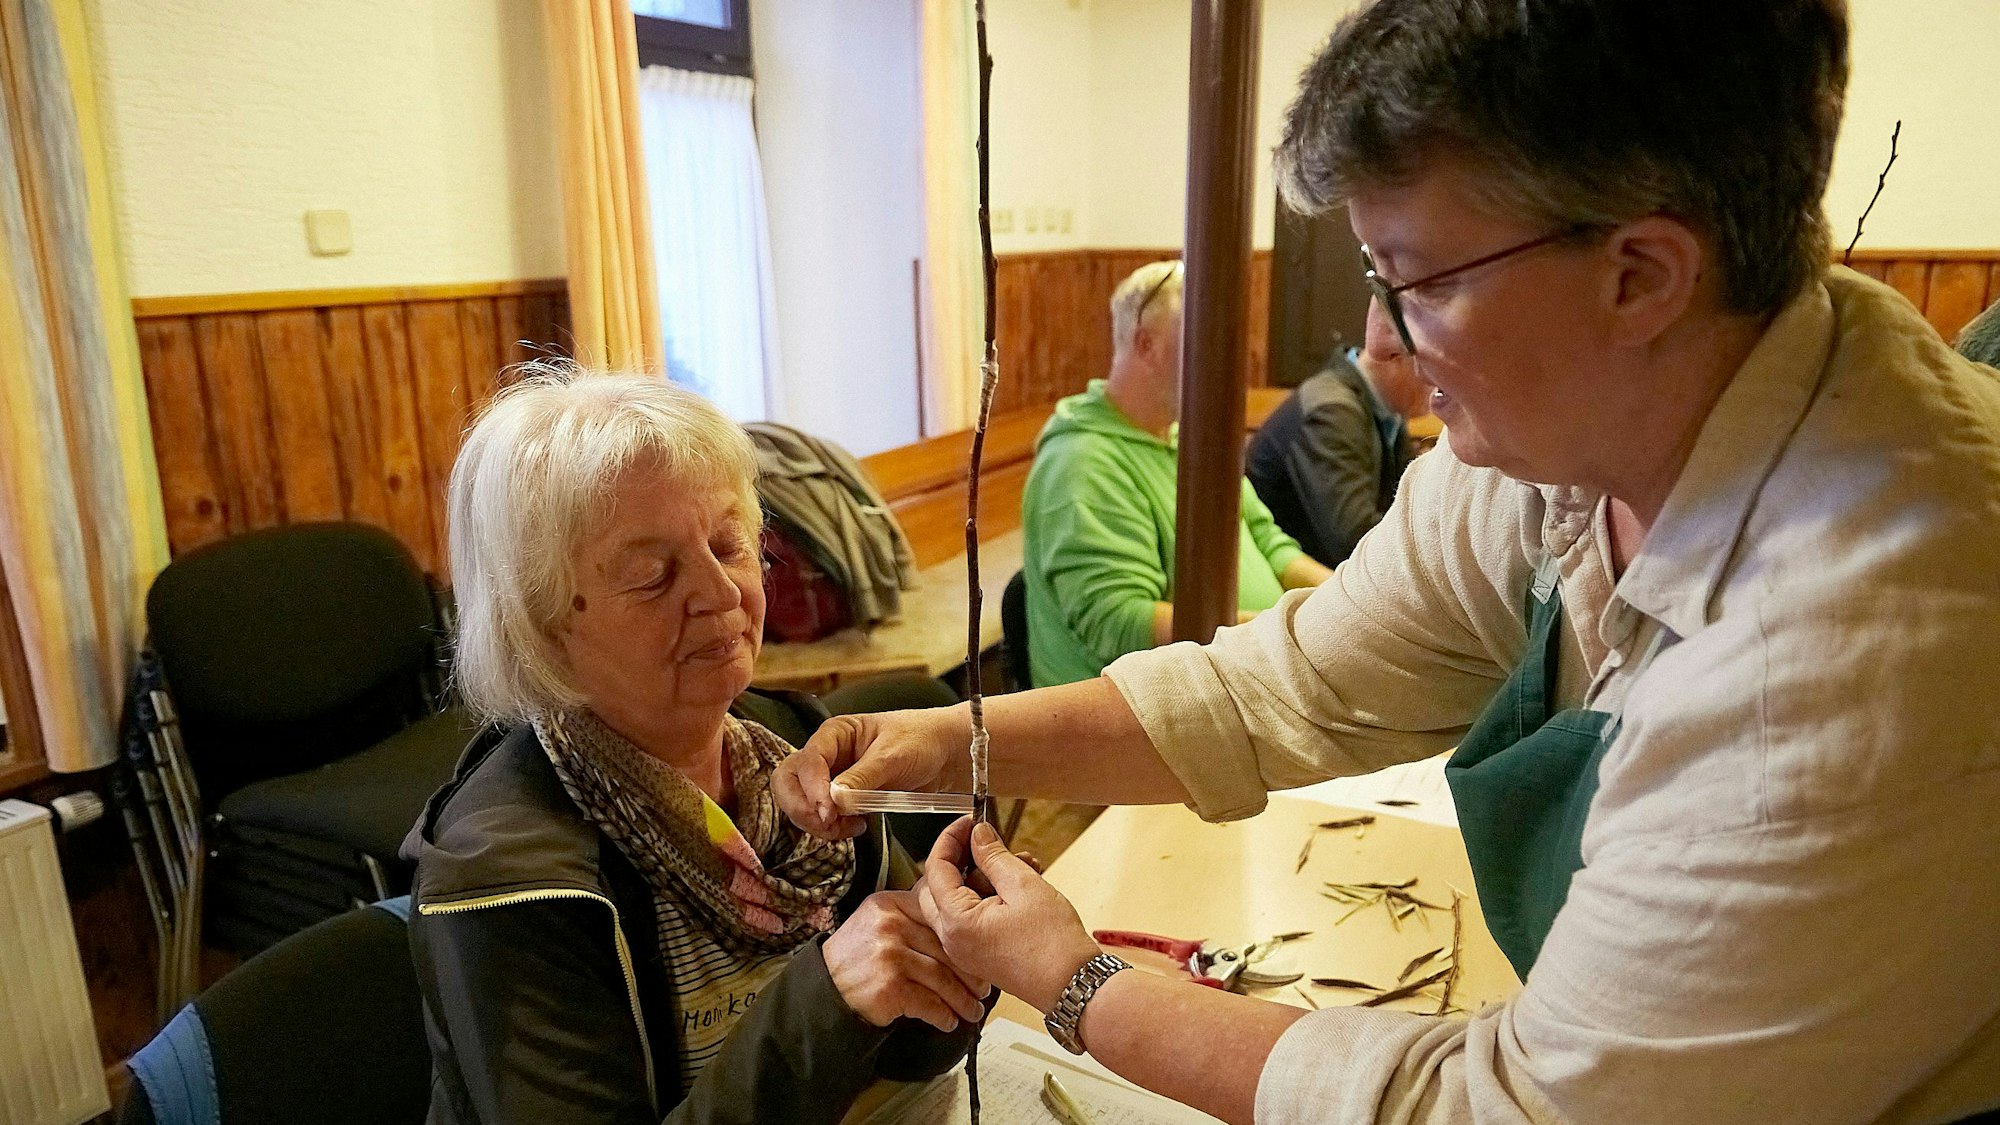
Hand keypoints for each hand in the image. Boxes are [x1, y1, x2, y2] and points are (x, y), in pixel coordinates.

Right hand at [775, 708, 968, 838]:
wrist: (947, 754)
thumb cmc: (923, 741)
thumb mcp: (894, 757)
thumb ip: (862, 778)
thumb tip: (832, 799)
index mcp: (835, 733)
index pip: (806, 761)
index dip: (811, 789)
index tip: (829, 812)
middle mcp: (827, 754)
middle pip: (788, 781)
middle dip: (802, 807)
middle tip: (828, 824)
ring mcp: (832, 777)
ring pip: (800, 802)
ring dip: (816, 822)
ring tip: (847, 827)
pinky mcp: (842, 798)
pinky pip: (821, 816)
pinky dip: (831, 828)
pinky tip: (857, 827)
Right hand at [822, 890, 989, 1032]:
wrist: (824, 991)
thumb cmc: (856, 959)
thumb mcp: (877, 922)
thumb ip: (910, 917)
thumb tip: (958, 925)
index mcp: (891, 904)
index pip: (940, 916)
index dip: (965, 939)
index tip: (980, 954)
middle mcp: (891, 926)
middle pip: (946, 949)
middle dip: (970, 974)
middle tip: (983, 989)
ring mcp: (890, 956)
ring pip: (943, 978)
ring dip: (962, 999)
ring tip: (972, 1010)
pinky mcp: (889, 987)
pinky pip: (929, 1003)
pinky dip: (943, 1015)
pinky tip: (948, 1021)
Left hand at [918, 817, 1099, 1014]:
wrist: (1073, 985)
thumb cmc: (1053, 945)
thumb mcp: (1023, 885)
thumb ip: (993, 856)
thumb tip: (978, 835)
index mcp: (957, 923)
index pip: (936, 868)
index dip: (951, 839)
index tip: (968, 823)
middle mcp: (953, 940)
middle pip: (938, 886)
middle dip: (962, 858)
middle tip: (984, 841)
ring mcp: (966, 950)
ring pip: (958, 900)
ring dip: (982, 877)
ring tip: (1019, 863)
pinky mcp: (980, 954)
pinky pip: (973, 916)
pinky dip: (990, 896)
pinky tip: (1019, 884)